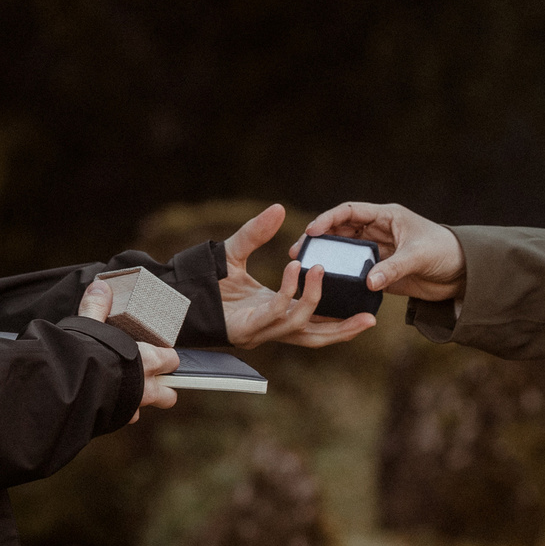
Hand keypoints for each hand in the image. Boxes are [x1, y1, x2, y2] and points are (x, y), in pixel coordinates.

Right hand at [81, 280, 180, 421]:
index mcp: (147, 359)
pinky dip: (120, 412)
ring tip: (126, 390)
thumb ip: (97, 306)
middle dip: (164, 387)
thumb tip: (101, 287)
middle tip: (150, 377)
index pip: (171, 359)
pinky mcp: (117, 420)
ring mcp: (133, 406)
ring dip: (140, 400)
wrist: (68, 391)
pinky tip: (108, 402)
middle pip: (170, 391)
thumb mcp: (90, 324)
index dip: (165, 356)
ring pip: (148, 407)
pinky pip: (125, 417)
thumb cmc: (85, 356)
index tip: (156, 352)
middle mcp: (146, 385)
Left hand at [219, 204, 378, 346]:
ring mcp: (260, 330)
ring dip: (315, 297)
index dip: (340, 320)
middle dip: (344, 329)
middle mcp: (271, 325)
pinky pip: (278, 311)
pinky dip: (291, 292)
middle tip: (370, 318)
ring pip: (301, 324)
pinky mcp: (247, 329)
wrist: (174, 296)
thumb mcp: (236, 252)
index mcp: (275, 312)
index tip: (364, 308)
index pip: (315, 322)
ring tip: (319, 269)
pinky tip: (297, 269)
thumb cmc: (203, 281)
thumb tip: (278, 209)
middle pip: (316, 336)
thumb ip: (257, 232)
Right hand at [303, 202, 462, 301]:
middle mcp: (379, 232)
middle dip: (320, 241)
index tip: (312, 231)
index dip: (328, 219)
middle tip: (299, 253)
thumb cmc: (446, 252)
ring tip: (307, 270)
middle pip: (341, 232)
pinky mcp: (382, 273)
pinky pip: (357, 273)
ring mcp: (378, 253)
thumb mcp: (419, 256)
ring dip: (329, 260)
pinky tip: (330, 286)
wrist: (464, 274)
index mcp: (386, 216)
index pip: (349, 211)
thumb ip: (393, 268)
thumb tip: (368, 282)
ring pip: (346, 253)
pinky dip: (343, 278)